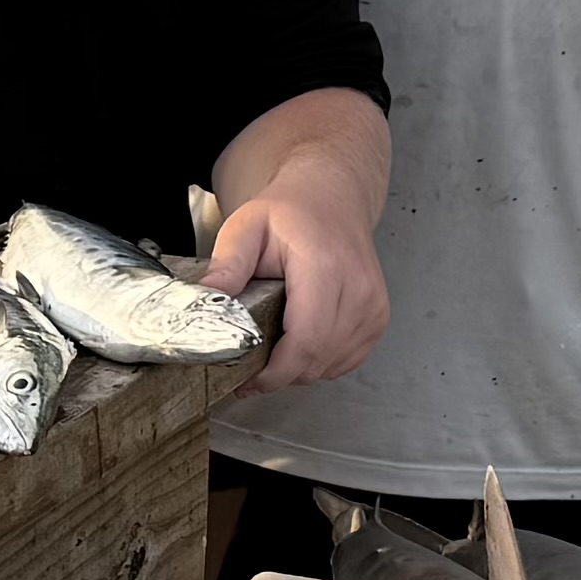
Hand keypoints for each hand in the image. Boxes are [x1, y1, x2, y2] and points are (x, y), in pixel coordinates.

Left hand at [205, 172, 389, 390]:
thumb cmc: (292, 212)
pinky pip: (345, 362)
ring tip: (274, 345)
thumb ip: (227, 266)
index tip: (247, 380)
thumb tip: (203, 302)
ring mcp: (373, 307)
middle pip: (317, 360)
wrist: (332, 199)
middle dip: (279, 373)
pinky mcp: (377, 319)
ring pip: (330, 366)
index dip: (275, 372)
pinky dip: (318, 361)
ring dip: (298, 368)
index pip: (307, 341)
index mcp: (326, 268)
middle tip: (250, 364)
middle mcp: (358, 290)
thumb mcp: (246, 228)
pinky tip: (299, 340)